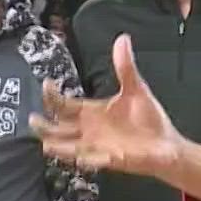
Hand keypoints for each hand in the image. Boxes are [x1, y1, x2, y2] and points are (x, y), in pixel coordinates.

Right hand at [30, 35, 183, 177]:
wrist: (166, 144)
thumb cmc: (148, 118)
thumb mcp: (136, 89)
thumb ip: (125, 67)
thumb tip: (122, 39)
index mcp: (91, 112)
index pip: (64, 105)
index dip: (52, 96)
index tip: (46, 84)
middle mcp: (89, 130)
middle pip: (58, 129)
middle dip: (45, 126)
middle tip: (34, 119)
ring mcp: (97, 146)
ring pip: (70, 149)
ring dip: (60, 148)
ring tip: (48, 145)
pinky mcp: (111, 160)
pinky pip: (95, 161)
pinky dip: (89, 160)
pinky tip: (82, 158)